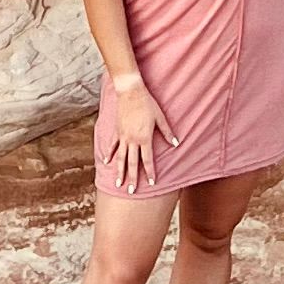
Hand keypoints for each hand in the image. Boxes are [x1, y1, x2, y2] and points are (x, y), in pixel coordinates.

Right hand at [103, 73, 165, 189]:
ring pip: (120, 158)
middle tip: (131, 192)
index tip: (152, 183)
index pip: (147, 160)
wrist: (130, 91)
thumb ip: (167, 132)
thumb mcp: (160, 117)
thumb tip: (176, 143)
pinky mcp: (117, 131)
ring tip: (118, 183)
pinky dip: (109, 154)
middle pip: (132, 163)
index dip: (150, 172)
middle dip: (132, 178)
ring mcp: (123, 136)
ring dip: (119, 171)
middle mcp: (132, 140)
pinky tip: (107, 162)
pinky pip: (112, 145)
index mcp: (144, 138)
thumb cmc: (147, 103)